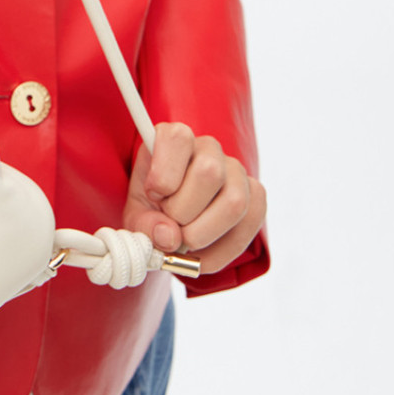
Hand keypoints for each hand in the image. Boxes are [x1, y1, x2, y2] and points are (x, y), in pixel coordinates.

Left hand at [122, 121, 266, 275]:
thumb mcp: (138, 213)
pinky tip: (203, 256)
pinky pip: (252, 222)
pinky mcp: (255, 195)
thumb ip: (146, 224)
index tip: (153, 196)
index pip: (179, 138)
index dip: (164, 173)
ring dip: (204, 234)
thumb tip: (170, 237)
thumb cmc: (153, 208)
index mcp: (175, 139)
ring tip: (185, 242)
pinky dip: (224, 250)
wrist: (175, 222)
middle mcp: (209, 148)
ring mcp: (236, 171)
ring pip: (234, 201)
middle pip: (209, 172)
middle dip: (183, 212)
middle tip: (169, 225)